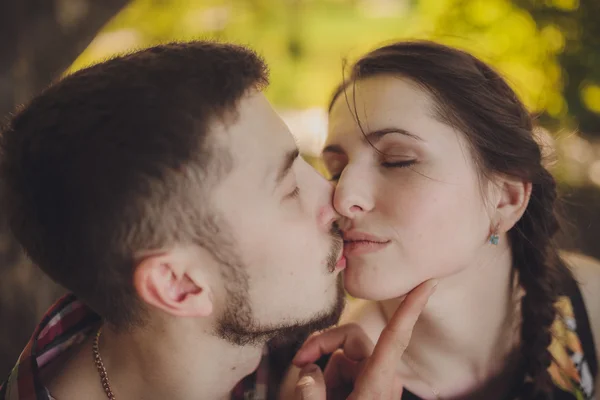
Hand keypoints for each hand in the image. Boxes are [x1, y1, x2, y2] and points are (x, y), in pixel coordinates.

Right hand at [292, 279, 437, 398]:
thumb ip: (310, 390)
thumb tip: (309, 372)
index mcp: (377, 384)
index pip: (396, 337)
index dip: (411, 307)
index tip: (430, 282)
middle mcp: (380, 379)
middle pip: (352, 338)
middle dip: (324, 342)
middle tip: (298, 359)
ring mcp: (374, 383)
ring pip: (344, 356)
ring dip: (324, 369)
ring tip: (315, 396)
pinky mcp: (366, 388)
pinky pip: (343, 370)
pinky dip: (329, 378)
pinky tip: (322, 396)